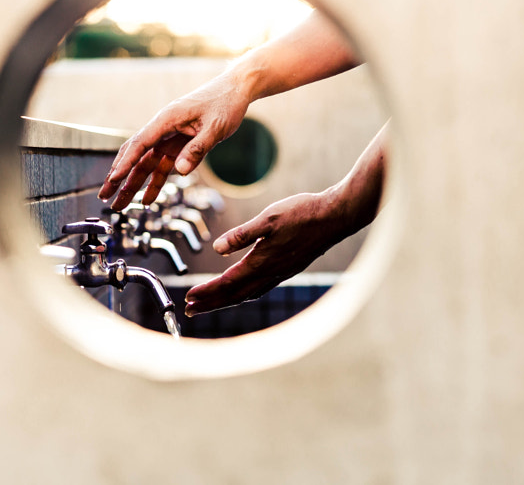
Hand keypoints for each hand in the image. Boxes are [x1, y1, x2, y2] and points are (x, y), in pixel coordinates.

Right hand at [98, 72, 251, 209]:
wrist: (235, 91)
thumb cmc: (225, 103)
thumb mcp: (216, 127)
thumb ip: (197, 149)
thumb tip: (179, 170)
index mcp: (167, 119)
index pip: (140, 144)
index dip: (125, 163)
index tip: (113, 179)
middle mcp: (163, 128)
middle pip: (135, 155)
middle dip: (118, 177)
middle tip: (104, 196)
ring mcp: (168, 138)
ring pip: (145, 164)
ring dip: (132, 184)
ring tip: (119, 204)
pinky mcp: (177, 145)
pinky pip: (161, 166)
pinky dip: (154, 182)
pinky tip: (147, 199)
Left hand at [184, 192, 349, 316]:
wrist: (336, 216)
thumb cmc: (303, 213)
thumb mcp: (268, 218)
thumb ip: (241, 234)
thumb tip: (217, 249)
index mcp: (262, 262)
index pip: (227, 283)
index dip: (206, 292)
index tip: (188, 298)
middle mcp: (271, 274)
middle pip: (234, 296)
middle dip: (210, 304)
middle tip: (189, 311)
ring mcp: (280, 274)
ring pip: (247, 294)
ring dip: (225, 301)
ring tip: (208, 304)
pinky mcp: (287, 269)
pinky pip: (260, 289)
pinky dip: (243, 294)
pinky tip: (240, 290)